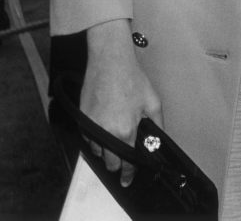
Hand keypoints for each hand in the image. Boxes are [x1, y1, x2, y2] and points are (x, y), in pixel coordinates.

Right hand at [82, 20, 161, 186]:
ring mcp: (91, 127)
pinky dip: (96, 137)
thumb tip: (158, 140)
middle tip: (125, 153)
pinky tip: (106, 124)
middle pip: (110, 162)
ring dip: (106, 149)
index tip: (128, 178)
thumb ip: (157, 125)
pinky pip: (88, 138)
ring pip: (98, 151)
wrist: (110, 62)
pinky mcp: (82, 120)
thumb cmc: (131, 78)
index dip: (129, 173)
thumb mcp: (152, 101)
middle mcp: (105, 134)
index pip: (126, 163)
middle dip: (118, 162)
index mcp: (125, 131)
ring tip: (116, 133)